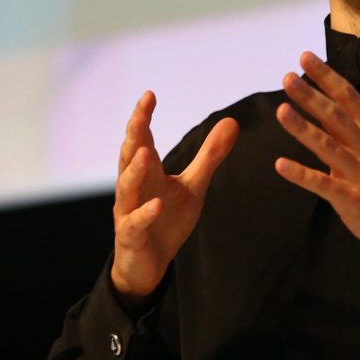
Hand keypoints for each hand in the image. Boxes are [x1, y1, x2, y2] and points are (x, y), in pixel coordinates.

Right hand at [111, 91, 237, 305]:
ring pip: (127, 187)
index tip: (150, 94)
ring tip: (147, 152)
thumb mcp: (194, 185)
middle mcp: (133, 187)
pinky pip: (135, 223)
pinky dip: (145, 213)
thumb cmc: (166, 220)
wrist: (149, 264)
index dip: (143, 117)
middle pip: (129, 155)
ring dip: (135, 170)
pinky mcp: (131, 236)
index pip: (143, 139)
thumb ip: (210, 155)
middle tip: (141, 111)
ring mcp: (128, 212)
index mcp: (147, 172)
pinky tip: (157, 204)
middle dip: (135, 132)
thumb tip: (232, 121)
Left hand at [274, 51, 359, 260]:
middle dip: (310, 95)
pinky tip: (280, 165)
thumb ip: (352, 139)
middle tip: (287, 76)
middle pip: (336, 115)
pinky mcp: (352, 199)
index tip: (305, 58)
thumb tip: (323, 123)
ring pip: (327, 146)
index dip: (326, 76)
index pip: (349, 97)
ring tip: (281, 110)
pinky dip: (300, 174)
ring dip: (302, 128)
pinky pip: (322, 184)